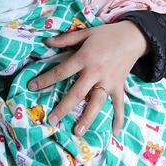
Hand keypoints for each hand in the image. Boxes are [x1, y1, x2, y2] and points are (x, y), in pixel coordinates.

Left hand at [28, 21, 146, 135]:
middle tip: (52, 120)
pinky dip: (119, 118)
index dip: (46, 79)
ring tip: (77, 131)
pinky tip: (115, 132)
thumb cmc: (106, 34)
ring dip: (87, 118)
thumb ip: (65, 39)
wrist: (133, 36)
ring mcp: (109, 81)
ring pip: (97, 103)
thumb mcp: (85, 33)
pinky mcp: (120, 86)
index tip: (32, 87)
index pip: (62, 71)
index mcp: (85, 58)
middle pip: (77, 93)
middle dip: (64, 107)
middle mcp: (96, 72)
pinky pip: (120, 105)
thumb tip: (46, 41)